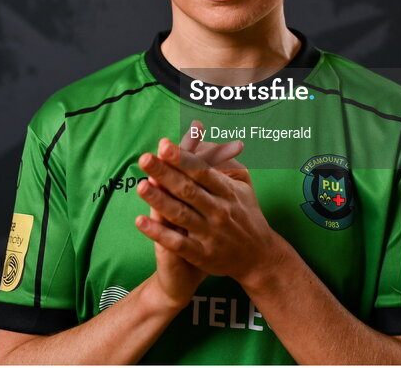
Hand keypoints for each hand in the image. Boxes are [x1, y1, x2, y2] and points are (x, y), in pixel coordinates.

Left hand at [136, 138, 284, 287]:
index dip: (182, 159)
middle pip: (187, 189)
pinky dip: (158, 233)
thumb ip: (225, 165)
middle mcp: (218, 211)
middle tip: (145, 158)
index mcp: (227, 192)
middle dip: (165, 173)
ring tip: (140, 185)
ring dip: (158, 200)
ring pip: (180, 214)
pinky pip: (177, 243)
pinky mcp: (202, 255)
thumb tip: (203, 143)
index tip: (164, 145)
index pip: (202, 172)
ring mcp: (210, 233)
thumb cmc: (247, 214)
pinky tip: (140, 221)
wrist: (260, 257)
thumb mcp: (244, 186)